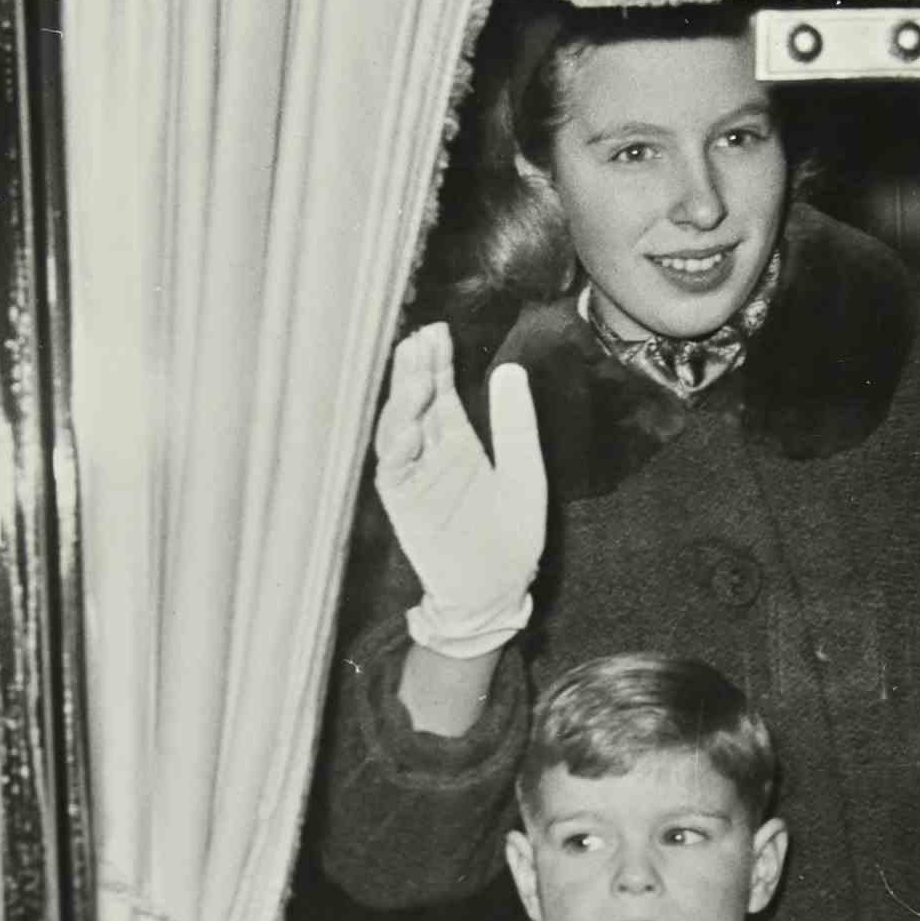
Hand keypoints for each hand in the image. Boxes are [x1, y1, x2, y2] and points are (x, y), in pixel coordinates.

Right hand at [374, 323, 546, 658]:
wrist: (496, 589)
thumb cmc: (513, 535)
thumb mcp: (525, 475)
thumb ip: (516, 427)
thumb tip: (509, 371)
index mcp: (458, 442)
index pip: (441, 392)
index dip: (437, 362)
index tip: (436, 330)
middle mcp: (430, 454)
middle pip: (415, 403)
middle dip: (414, 372)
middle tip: (418, 340)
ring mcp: (413, 477)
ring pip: (399, 430)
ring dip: (404, 402)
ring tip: (415, 374)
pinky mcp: (403, 503)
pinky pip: (394, 470)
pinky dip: (398, 447)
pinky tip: (408, 426)